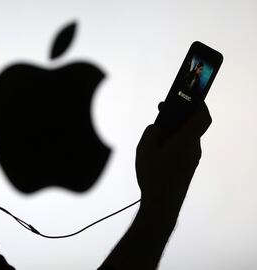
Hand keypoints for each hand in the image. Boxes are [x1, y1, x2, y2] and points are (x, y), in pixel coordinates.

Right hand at [136, 102, 211, 216]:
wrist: (162, 204)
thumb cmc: (154, 173)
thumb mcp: (145, 148)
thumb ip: (152, 132)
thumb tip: (157, 128)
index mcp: (186, 139)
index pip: (202, 117)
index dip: (199, 104)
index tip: (187, 97)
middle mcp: (194, 148)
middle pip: (192, 126)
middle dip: (179, 117)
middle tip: (162, 112)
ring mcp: (192, 160)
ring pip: (186, 138)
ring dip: (174, 132)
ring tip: (155, 134)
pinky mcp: (187, 169)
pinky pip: (182, 149)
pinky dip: (173, 143)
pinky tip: (157, 150)